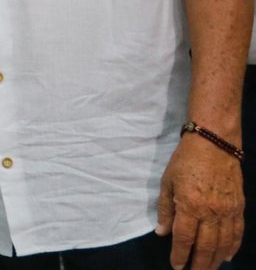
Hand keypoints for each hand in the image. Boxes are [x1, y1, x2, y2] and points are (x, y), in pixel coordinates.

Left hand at [155, 131, 243, 268]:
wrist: (214, 143)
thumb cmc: (185, 160)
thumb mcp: (167, 181)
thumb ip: (165, 208)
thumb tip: (162, 232)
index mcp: (190, 205)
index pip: (184, 237)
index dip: (179, 254)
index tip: (176, 266)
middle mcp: (211, 212)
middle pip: (206, 246)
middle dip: (199, 263)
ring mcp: (228, 210)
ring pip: (223, 243)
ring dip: (216, 259)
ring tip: (209, 269)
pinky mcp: (239, 207)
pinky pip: (237, 232)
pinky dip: (233, 246)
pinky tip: (228, 256)